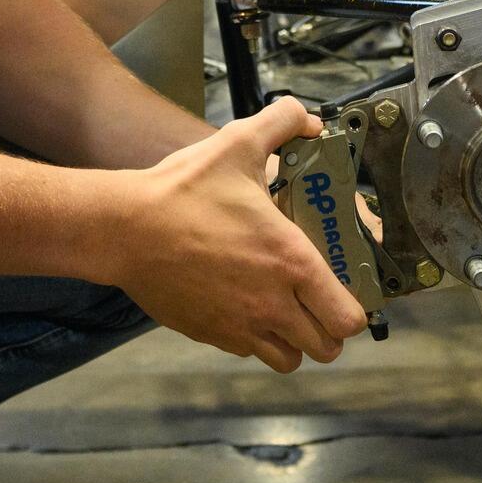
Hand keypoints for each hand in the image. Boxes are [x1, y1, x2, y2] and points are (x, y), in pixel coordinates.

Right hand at [109, 98, 370, 372]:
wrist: (125, 229)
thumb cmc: (183, 191)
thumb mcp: (237, 143)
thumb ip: (284, 123)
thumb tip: (313, 122)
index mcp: (292, 262)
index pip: (349, 317)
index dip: (355, 306)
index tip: (346, 286)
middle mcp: (272, 304)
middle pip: (326, 347)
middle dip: (330, 328)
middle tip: (319, 300)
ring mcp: (240, 326)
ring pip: (289, 360)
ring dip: (295, 340)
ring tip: (286, 310)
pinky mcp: (210, 335)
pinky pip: (249, 352)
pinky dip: (256, 339)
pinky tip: (246, 306)